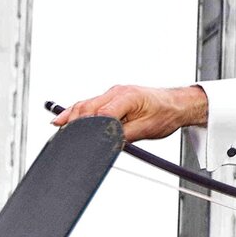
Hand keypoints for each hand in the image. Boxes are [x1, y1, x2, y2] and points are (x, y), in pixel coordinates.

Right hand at [52, 84, 208, 142]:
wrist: (177, 104)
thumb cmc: (166, 114)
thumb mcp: (147, 129)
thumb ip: (125, 136)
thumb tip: (108, 144)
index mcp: (126, 97)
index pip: (101, 114)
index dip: (90, 129)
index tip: (81, 140)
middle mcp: (116, 92)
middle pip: (87, 108)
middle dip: (74, 122)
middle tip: (63, 137)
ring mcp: (113, 94)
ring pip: (86, 104)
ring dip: (72, 116)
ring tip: (59, 128)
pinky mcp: (112, 98)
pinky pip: (91, 104)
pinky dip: (78, 111)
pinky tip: (64, 117)